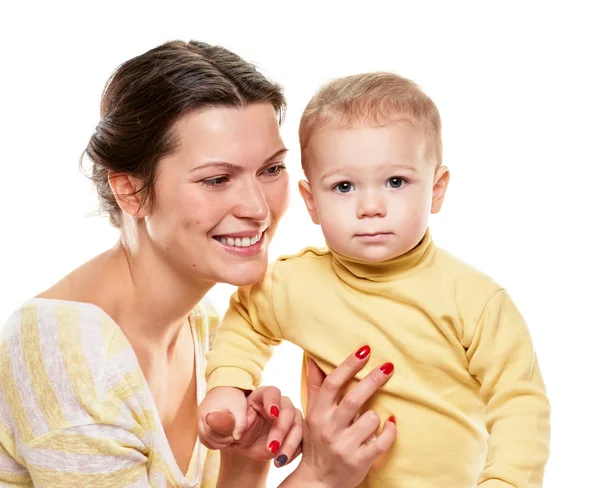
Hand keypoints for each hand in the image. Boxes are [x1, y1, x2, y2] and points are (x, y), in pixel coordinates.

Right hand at [198, 386, 246, 448]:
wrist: (226, 384)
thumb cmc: (234, 396)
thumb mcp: (240, 408)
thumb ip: (241, 423)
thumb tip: (237, 438)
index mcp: (208, 414)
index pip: (212, 435)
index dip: (223, 440)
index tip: (234, 439)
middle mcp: (201, 416)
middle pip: (206, 438)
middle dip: (219, 443)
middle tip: (232, 441)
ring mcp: (200, 417)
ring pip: (204, 438)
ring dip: (215, 442)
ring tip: (228, 441)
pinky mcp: (202, 418)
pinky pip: (203, 435)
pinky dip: (211, 439)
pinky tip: (222, 439)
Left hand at [199, 386, 302, 466]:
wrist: (244, 445)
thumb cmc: (236, 430)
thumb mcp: (227, 428)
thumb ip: (223, 423)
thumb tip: (210, 417)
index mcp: (262, 396)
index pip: (272, 392)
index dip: (273, 401)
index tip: (272, 414)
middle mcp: (279, 404)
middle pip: (288, 410)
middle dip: (281, 429)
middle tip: (271, 446)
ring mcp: (289, 417)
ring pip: (298, 424)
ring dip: (290, 442)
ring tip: (278, 458)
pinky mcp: (295, 431)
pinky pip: (301, 438)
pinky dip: (294, 450)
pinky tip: (282, 460)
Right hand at [285, 346, 396, 486]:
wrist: (317, 481)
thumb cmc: (316, 441)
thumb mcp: (311, 414)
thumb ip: (315, 386)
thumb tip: (313, 357)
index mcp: (317, 413)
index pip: (332, 383)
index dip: (349, 365)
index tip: (365, 350)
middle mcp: (329, 428)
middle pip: (354, 399)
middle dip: (373, 380)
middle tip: (388, 366)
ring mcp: (344, 446)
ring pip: (371, 419)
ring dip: (376, 415)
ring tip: (373, 418)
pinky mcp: (359, 461)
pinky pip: (382, 441)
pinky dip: (390, 431)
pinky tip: (390, 424)